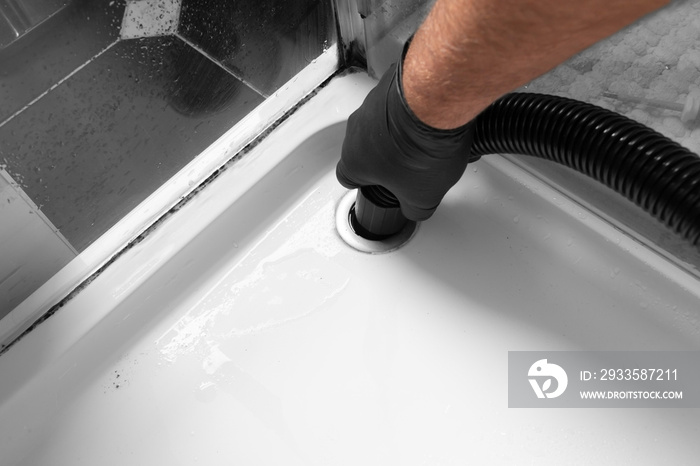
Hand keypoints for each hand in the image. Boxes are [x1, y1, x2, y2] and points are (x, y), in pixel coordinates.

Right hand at [336, 47, 477, 220]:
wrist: (436, 102)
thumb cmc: (420, 148)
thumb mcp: (423, 197)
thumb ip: (414, 209)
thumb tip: (416, 210)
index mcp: (354, 161)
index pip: (347, 178)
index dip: (365, 184)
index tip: (378, 186)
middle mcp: (356, 129)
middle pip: (366, 148)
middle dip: (387, 156)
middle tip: (411, 164)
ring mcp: (373, 102)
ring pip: (382, 122)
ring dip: (400, 130)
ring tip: (428, 140)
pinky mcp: (391, 82)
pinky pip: (398, 99)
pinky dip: (413, 107)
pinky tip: (435, 117)